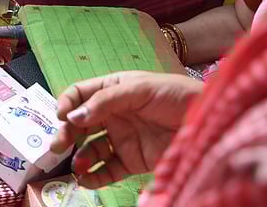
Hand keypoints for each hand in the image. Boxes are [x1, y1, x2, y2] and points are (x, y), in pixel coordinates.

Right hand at [50, 71, 202, 188]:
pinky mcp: (133, 161)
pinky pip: (107, 170)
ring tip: (77, 164)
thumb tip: (74, 116)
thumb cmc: (176, 94)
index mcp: (113, 89)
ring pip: (91, 149)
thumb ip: (106, 101)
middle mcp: (114, 113)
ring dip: (79, 157)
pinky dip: (94, 177)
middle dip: (67, 133)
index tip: (62, 116)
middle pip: (81, 124)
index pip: (81, 94)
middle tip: (59, 145)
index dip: (67, 103)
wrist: (207, 121)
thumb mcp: (140, 88)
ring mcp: (123, 138)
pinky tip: (86, 179)